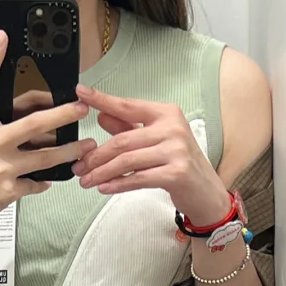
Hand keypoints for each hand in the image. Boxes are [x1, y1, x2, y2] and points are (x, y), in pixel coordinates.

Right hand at [0, 33, 94, 242]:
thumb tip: (27, 122)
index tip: (2, 38)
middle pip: (33, 124)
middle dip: (62, 114)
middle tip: (82, 107)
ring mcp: (1, 170)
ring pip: (45, 158)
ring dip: (69, 152)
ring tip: (86, 146)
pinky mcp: (8, 192)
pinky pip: (36, 184)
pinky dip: (45, 181)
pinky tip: (52, 179)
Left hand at [72, 83, 233, 227]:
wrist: (206, 193)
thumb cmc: (180, 165)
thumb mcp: (155, 142)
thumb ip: (129, 128)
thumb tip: (101, 116)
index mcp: (166, 113)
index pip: (128, 106)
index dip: (103, 100)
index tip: (81, 93)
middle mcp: (172, 128)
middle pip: (123, 139)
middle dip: (96, 155)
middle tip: (79, 166)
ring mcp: (176, 150)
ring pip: (127, 160)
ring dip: (102, 172)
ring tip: (86, 181)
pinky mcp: (176, 173)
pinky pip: (138, 178)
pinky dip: (118, 184)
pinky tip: (104, 188)